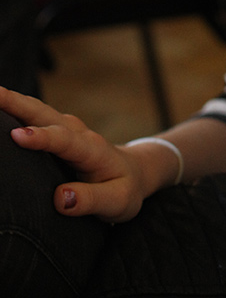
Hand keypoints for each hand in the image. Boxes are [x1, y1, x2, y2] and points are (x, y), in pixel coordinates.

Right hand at [0, 87, 151, 222]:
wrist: (134, 172)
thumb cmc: (124, 188)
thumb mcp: (117, 201)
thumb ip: (90, 200)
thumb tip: (59, 198)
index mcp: (92, 149)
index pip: (65, 140)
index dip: (41, 137)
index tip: (17, 135)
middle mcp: (77, 132)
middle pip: (45, 113)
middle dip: (17, 103)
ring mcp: (65, 129)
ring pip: (36, 111)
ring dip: (12, 103)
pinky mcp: (56, 133)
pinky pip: (33, 119)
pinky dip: (14, 113)